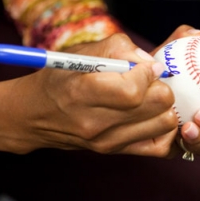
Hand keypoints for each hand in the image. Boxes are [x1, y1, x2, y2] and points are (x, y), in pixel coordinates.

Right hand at [0, 33, 179, 156]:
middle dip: (160, 85)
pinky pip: (160, 146)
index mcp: (84, 92)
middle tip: (149, 80)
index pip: (134, 89)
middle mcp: (96, 123)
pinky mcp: (116, 152)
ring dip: (164, 106)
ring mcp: (107, 142)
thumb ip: (118, 48)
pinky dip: (164, 128)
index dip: (147, 71)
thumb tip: (151, 61)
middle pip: (157, 105)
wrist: (34, 116)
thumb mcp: (80, 52)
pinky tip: (152, 115)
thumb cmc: (58, 78)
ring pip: (165, 123)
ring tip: (149, 96)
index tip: (142, 65)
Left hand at [151, 25, 199, 158]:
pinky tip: (173, 130)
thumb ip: (181, 40)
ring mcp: (195, 139)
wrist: (129, 84)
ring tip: (187, 126)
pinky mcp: (175, 149)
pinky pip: (182, 150)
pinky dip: (181, 142)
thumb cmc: (155, 65)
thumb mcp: (166, 50)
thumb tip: (199, 35)